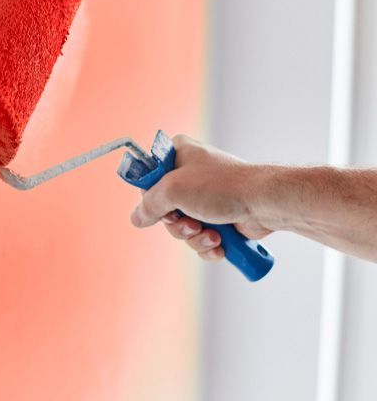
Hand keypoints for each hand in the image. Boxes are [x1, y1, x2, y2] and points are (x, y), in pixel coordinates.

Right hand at [129, 134, 273, 260]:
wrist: (264, 203)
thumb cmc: (221, 186)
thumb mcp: (173, 190)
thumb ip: (148, 204)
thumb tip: (137, 218)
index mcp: (179, 155)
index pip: (149, 177)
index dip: (151, 197)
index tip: (160, 207)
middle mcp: (191, 174)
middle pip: (165, 208)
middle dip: (177, 225)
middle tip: (191, 224)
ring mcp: (206, 197)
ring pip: (183, 227)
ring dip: (194, 237)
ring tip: (212, 235)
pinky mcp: (220, 217)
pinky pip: (202, 237)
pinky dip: (209, 245)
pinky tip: (220, 243)